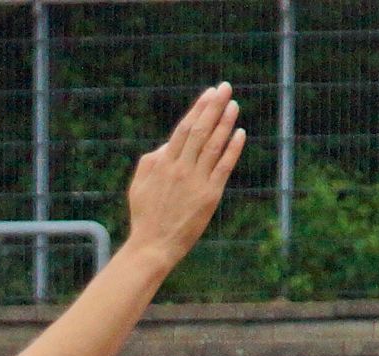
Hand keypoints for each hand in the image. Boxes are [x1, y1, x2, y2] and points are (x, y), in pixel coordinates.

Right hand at [125, 82, 244, 263]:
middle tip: (226, 88)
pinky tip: (240, 133)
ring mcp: (196, 181)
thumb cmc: (145, 215)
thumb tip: (168, 144)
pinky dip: (233, 149)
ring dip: (225, 123)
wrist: (153, 245)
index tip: (210, 93)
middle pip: (200, 130)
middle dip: (214, 107)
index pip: (184, 128)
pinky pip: (224, 167)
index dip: (199, 108)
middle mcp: (181, 168)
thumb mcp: (138, 184)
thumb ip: (152, 160)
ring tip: (234, 105)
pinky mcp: (209, 196)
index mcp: (163, 162)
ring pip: (214, 145)